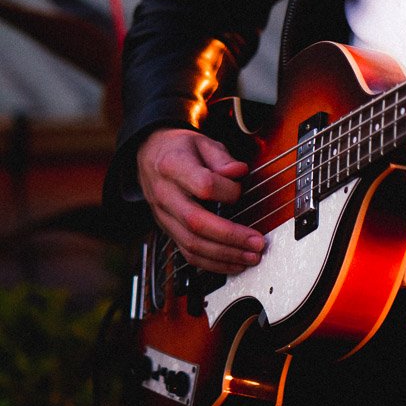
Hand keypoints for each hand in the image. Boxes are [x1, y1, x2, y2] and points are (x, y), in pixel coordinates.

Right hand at [137, 128, 264, 274]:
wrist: (149, 155)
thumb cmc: (180, 149)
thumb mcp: (201, 142)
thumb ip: (222, 158)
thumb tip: (239, 172)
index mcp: (173, 167)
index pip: (203, 186)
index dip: (228, 191)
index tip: (241, 190)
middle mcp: (165, 195)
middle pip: (196, 223)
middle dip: (231, 236)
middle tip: (257, 242)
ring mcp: (164, 216)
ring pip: (191, 244)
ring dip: (225, 255)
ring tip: (250, 257)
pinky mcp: (168, 230)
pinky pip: (187, 253)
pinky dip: (212, 263)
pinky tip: (233, 264)